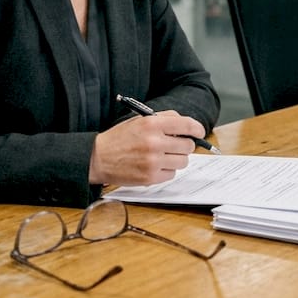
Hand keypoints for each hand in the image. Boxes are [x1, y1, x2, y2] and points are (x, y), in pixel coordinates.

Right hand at [88, 111, 206, 185]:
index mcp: (152, 124)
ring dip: (176, 159)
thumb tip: (186, 126)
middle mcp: (154, 142)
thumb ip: (163, 120)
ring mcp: (153, 161)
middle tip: (174, 146)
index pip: (185, 124)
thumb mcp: (139, 121)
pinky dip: (166, 171)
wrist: (98, 158)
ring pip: (183, 161)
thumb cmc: (119, 138)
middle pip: (188, 145)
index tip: (199, 132)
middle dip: (184, 145)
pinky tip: (154, 166)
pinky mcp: (150, 177)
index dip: (196, 128)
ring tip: (162, 156)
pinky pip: (172, 174)